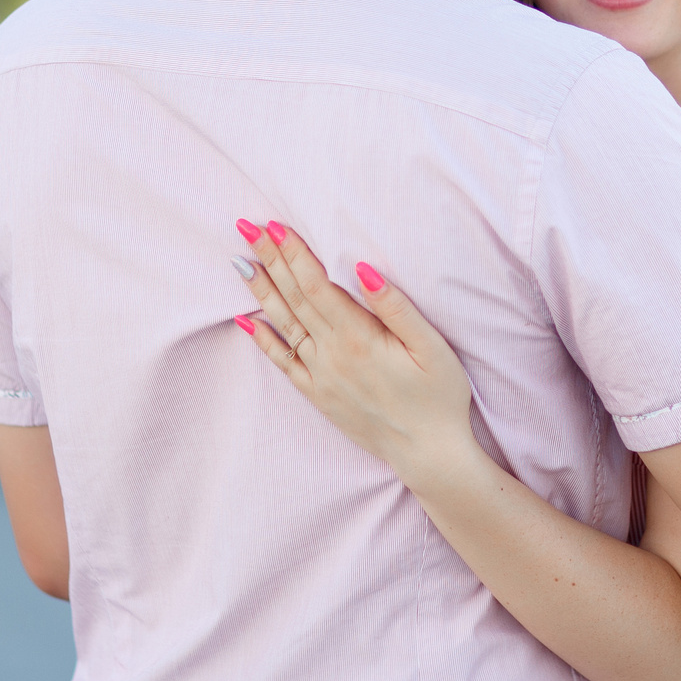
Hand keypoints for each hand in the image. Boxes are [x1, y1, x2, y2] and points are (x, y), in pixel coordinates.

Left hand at [230, 220, 475, 480]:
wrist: (429, 454)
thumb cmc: (439, 397)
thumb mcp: (431, 347)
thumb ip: (395, 307)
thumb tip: (363, 268)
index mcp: (358, 338)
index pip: (316, 285)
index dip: (294, 253)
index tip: (275, 225)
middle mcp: (331, 356)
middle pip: (294, 299)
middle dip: (270, 260)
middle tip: (247, 227)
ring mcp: (321, 377)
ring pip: (284, 326)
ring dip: (262, 291)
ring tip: (240, 262)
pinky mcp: (319, 396)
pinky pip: (283, 364)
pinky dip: (263, 341)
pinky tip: (247, 321)